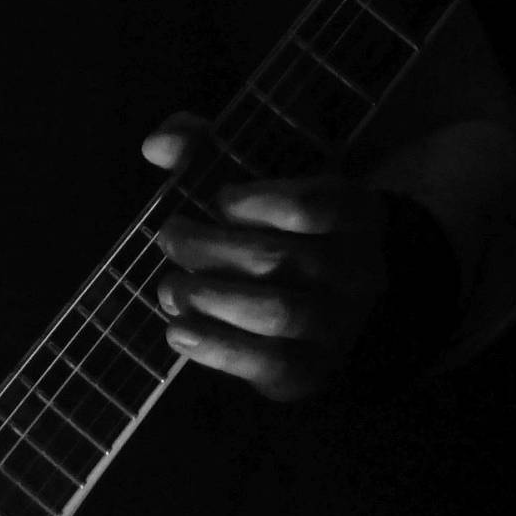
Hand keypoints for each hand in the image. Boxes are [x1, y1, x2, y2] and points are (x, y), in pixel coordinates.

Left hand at [143, 112, 386, 401]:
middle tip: (171, 237)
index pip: (309, 206)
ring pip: (277, 313)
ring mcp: (340, 325)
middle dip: (210, 249)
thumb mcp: (261, 179)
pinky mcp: (314, 370)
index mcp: (354, 214)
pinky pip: (270, 364)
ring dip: (208, 298)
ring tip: (170, 287)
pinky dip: (215, 347)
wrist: (336, 305)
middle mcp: (357, 270)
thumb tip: (157, 145)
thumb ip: (206, 148)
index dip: (254, 201)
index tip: (219, 199)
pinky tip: (178, 330)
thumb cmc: (284, 229)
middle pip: (279, 259)